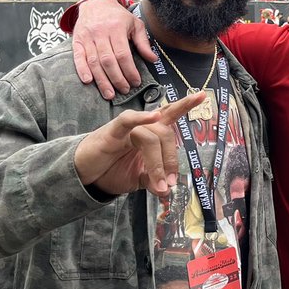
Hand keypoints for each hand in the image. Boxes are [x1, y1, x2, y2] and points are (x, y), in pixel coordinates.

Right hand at [71, 0, 156, 97]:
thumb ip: (143, 42)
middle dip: (117, 78)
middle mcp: (100, 33)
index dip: (129, 70)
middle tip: (124, 90)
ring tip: (109, 94)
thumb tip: (153, 59)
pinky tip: (88, 81)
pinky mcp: (77, 41)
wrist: (96, 3)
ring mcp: (87, 37)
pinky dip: (82, 70)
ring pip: (94, 62)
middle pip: (108, 60)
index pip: (123, 54)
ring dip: (101, 80)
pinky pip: (78, 57)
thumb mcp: (135, 24)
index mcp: (116, 28)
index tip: (136, 82)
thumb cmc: (118, 16)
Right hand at [74, 92, 205, 197]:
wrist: (85, 175)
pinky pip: (128, 120)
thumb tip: (167, 191)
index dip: (185, 105)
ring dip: (158, 162)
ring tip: (159, 184)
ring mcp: (128, 127)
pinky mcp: (112, 131)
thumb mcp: (138, 179)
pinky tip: (154, 115)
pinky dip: (141, 117)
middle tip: (169, 183)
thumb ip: (154, 181)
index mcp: (151, 133)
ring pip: (151, 137)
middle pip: (166, 134)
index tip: (203, 96)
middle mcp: (142, 126)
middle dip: (171, 160)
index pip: (171, 116)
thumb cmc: (112, 170)